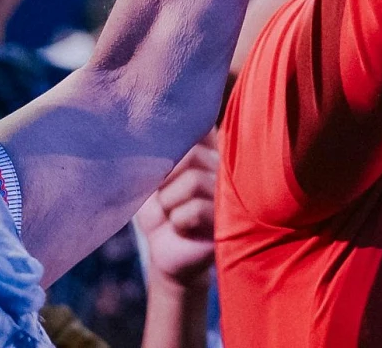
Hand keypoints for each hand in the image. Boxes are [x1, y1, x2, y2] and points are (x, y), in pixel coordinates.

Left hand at [132, 133, 218, 289]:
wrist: (166, 253)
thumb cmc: (159, 212)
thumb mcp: (152, 179)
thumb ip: (156, 153)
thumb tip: (150, 129)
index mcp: (208, 151)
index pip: (201, 128)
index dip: (179, 135)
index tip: (165, 153)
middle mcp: (224, 167)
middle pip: (192, 154)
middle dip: (166, 179)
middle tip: (164, 198)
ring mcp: (230, 193)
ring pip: (193, 181)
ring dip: (170, 203)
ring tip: (173, 214)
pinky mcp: (229, 220)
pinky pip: (194, 210)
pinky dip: (178, 221)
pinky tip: (184, 229)